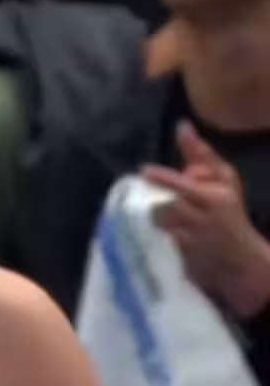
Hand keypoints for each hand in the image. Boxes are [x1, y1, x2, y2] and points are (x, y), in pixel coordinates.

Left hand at [144, 121, 269, 318]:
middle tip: (146, 194)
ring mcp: (194, 241)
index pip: (185, 186)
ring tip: (157, 213)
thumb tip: (181, 126)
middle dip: (155, 199)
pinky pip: (161, 240)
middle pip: (168, 205)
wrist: (241, 258)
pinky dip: (157, 233)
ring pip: (162, 223)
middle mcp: (205, 219)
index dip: (164, 179)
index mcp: (216, 198)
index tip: (145, 171)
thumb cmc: (229, 211)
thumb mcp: (224, 180)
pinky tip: (158, 230)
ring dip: (155, 216)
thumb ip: (201, 156)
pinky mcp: (184, 257)